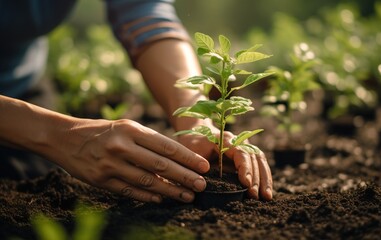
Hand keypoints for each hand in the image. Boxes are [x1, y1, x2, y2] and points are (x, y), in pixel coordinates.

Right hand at [53, 119, 209, 202]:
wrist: (64, 138)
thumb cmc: (103, 131)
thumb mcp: (126, 127)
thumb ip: (149, 141)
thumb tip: (177, 158)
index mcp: (131, 130)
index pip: (166, 146)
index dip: (187, 158)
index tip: (204, 166)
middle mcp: (122, 146)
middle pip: (161, 165)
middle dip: (185, 176)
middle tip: (202, 185)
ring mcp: (111, 165)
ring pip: (148, 181)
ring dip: (170, 190)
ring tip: (188, 195)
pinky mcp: (101, 180)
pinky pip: (130, 191)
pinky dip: (148, 196)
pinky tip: (162, 198)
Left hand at [178, 129, 272, 200]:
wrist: (197, 132)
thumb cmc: (193, 144)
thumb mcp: (191, 154)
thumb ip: (199, 168)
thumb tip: (204, 186)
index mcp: (225, 139)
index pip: (241, 152)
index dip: (245, 168)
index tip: (246, 183)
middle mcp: (239, 140)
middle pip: (254, 157)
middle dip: (256, 178)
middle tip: (255, 196)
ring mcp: (245, 145)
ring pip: (260, 160)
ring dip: (265, 178)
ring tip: (267, 196)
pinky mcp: (247, 154)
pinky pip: (259, 164)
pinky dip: (264, 177)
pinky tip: (266, 191)